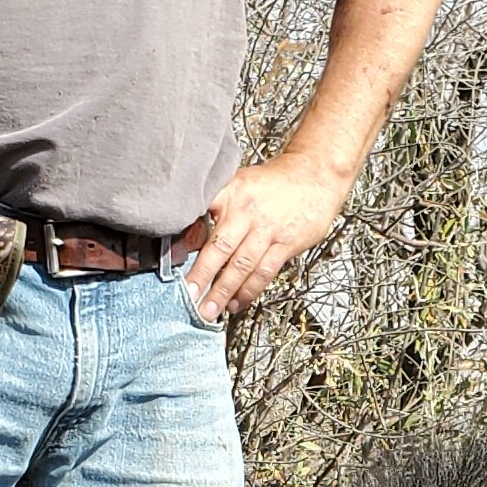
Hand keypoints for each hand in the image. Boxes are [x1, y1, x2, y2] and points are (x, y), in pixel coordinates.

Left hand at [183, 150, 351, 319]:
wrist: (315, 176)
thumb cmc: (274, 184)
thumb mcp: (239, 183)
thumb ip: (214, 207)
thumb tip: (187, 238)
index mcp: (231, 191)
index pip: (202, 215)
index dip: (185, 238)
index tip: (170, 260)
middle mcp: (248, 211)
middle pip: (220, 248)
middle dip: (201, 276)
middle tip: (188, 297)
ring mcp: (268, 229)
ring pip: (241, 265)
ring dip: (223, 291)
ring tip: (209, 310)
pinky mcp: (286, 243)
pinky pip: (264, 272)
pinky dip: (249, 291)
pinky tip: (237, 302)